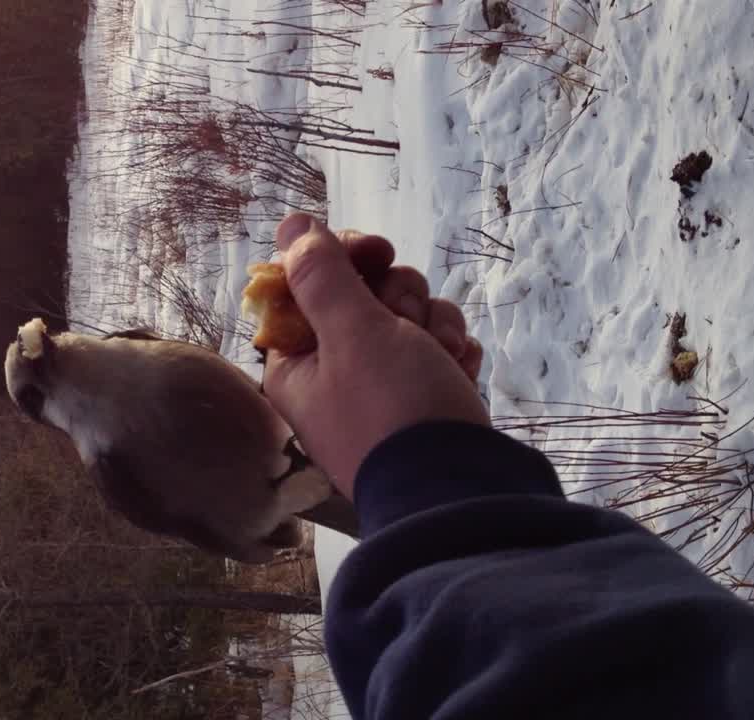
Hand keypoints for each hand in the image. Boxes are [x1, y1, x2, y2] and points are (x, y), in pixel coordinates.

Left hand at [263, 213, 490, 497]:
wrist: (462, 492)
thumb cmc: (395, 411)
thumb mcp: (352, 333)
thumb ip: (321, 276)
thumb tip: (291, 226)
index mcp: (296, 363)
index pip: (309, 283)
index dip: (344, 259)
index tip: (375, 252)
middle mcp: (333, 376)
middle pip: (364, 295)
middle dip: (398, 296)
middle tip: (408, 320)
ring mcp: (382, 389)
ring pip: (408, 317)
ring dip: (432, 324)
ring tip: (440, 355)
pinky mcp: (424, 400)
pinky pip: (436, 349)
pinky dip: (450, 352)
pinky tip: (459, 369)